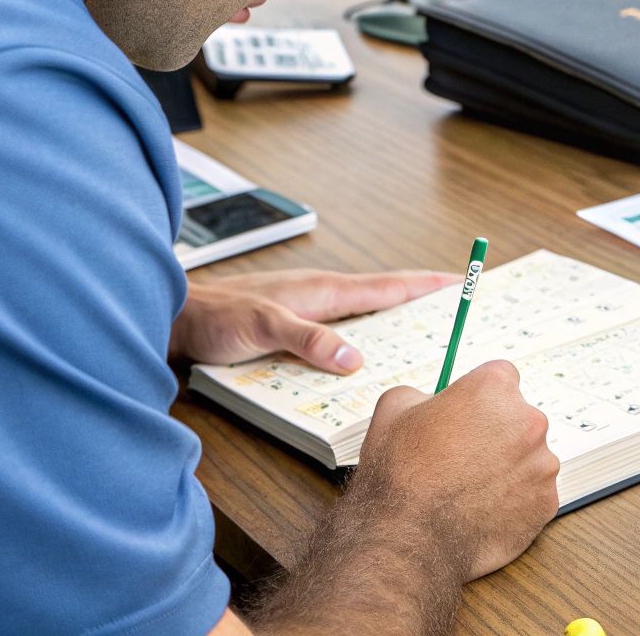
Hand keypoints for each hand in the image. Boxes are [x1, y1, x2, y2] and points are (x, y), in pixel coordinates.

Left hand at [171, 268, 456, 367]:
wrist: (177, 319)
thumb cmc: (215, 315)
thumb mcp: (262, 328)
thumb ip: (306, 340)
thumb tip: (352, 359)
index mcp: (324, 291)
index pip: (389, 286)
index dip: (427, 284)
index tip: (462, 280)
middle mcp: (322, 298)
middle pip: (384, 300)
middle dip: (422, 304)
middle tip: (458, 313)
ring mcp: (310, 313)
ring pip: (364, 318)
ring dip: (392, 324)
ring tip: (424, 337)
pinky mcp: (295, 329)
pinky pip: (341, 333)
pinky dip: (363, 340)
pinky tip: (367, 359)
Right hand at [351, 361, 560, 580]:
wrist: (409, 539)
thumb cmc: (400, 476)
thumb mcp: (394, 408)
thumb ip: (424, 393)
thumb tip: (433, 400)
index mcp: (494, 388)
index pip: (500, 378)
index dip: (479, 398)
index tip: (467, 415)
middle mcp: (528, 421)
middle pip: (518, 417)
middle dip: (495, 432)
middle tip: (462, 456)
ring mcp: (541, 464)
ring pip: (528, 457)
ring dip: (506, 466)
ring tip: (468, 487)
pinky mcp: (546, 502)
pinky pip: (532, 493)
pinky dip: (513, 499)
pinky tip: (481, 508)